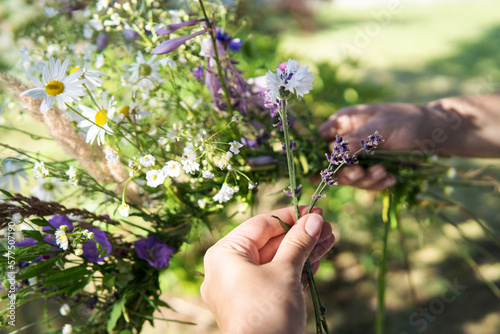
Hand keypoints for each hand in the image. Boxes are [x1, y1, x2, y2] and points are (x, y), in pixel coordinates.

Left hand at [201, 206, 334, 333]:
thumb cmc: (268, 312)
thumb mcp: (285, 272)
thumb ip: (299, 242)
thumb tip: (314, 220)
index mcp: (225, 254)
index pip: (261, 224)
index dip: (291, 216)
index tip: (316, 211)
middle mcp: (227, 268)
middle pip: (269, 242)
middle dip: (300, 235)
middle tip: (327, 227)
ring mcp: (239, 287)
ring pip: (274, 260)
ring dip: (302, 250)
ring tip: (330, 239)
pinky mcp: (252, 303)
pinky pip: (273, 278)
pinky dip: (294, 269)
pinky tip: (317, 258)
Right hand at [319, 103, 429, 189]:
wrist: (433, 133)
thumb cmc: (405, 120)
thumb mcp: (380, 126)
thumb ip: (357, 139)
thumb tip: (335, 153)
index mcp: (343, 124)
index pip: (320, 140)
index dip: (318, 156)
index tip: (323, 170)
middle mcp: (346, 142)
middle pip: (332, 165)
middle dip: (346, 173)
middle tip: (360, 173)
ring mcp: (358, 158)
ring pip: (349, 178)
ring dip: (365, 179)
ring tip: (384, 173)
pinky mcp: (371, 170)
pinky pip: (366, 184)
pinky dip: (377, 184)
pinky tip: (391, 178)